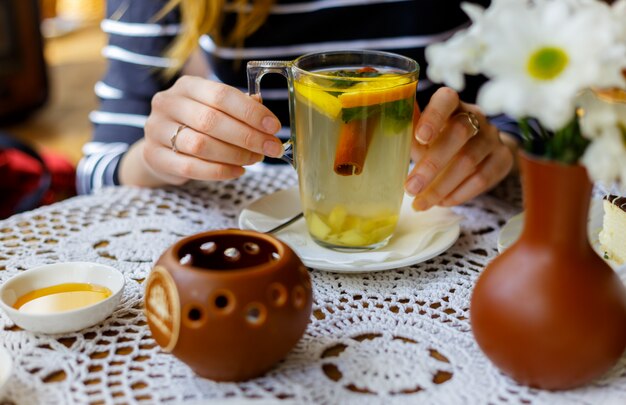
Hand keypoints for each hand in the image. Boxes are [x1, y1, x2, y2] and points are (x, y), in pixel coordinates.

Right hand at [140, 75, 283, 185]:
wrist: (162, 145)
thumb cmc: (196, 123)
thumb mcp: (215, 107)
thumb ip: (239, 107)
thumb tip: (264, 112)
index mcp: (187, 85)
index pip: (221, 95)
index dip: (250, 112)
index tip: (274, 126)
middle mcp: (167, 103)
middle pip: (211, 120)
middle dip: (247, 136)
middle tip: (271, 148)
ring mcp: (156, 130)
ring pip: (200, 145)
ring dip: (235, 155)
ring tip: (255, 159)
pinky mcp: (155, 156)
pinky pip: (190, 167)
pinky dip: (219, 171)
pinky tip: (238, 171)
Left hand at [404, 87, 513, 209]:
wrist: (481, 153)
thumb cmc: (441, 141)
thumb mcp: (424, 135)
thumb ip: (410, 131)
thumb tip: (390, 124)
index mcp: (453, 105)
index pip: (446, 99)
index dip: (434, 116)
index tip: (420, 137)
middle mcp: (476, 117)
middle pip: (458, 133)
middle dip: (431, 164)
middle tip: (411, 188)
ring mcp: (492, 138)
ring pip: (469, 160)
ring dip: (441, 186)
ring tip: (421, 202)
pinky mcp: (503, 159)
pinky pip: (483, 178)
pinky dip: (459, 193)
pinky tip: (442, 202)